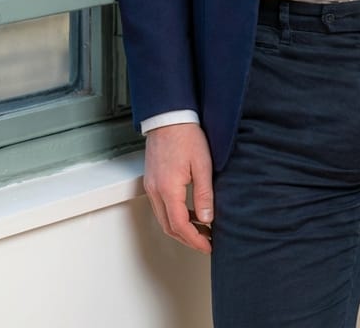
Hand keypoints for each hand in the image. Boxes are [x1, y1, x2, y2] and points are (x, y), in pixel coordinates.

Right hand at [143, 123, 213, 253]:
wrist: (169, 116)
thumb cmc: (186, 135)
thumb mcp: (202, 165)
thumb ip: (204, 195)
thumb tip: (207, 219)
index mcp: (168, 189)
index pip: (179, 226)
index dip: (195, 240)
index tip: (208, 245)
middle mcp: (155, 190)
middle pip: (168, 227)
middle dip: (188, 238)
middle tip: (206, 241)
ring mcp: (151, 185)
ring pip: (163, 218)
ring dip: (181, 228)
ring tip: (201, 228)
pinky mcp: (152, 180)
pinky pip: (160, 206)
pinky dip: (174, 215)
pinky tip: (189, 212)